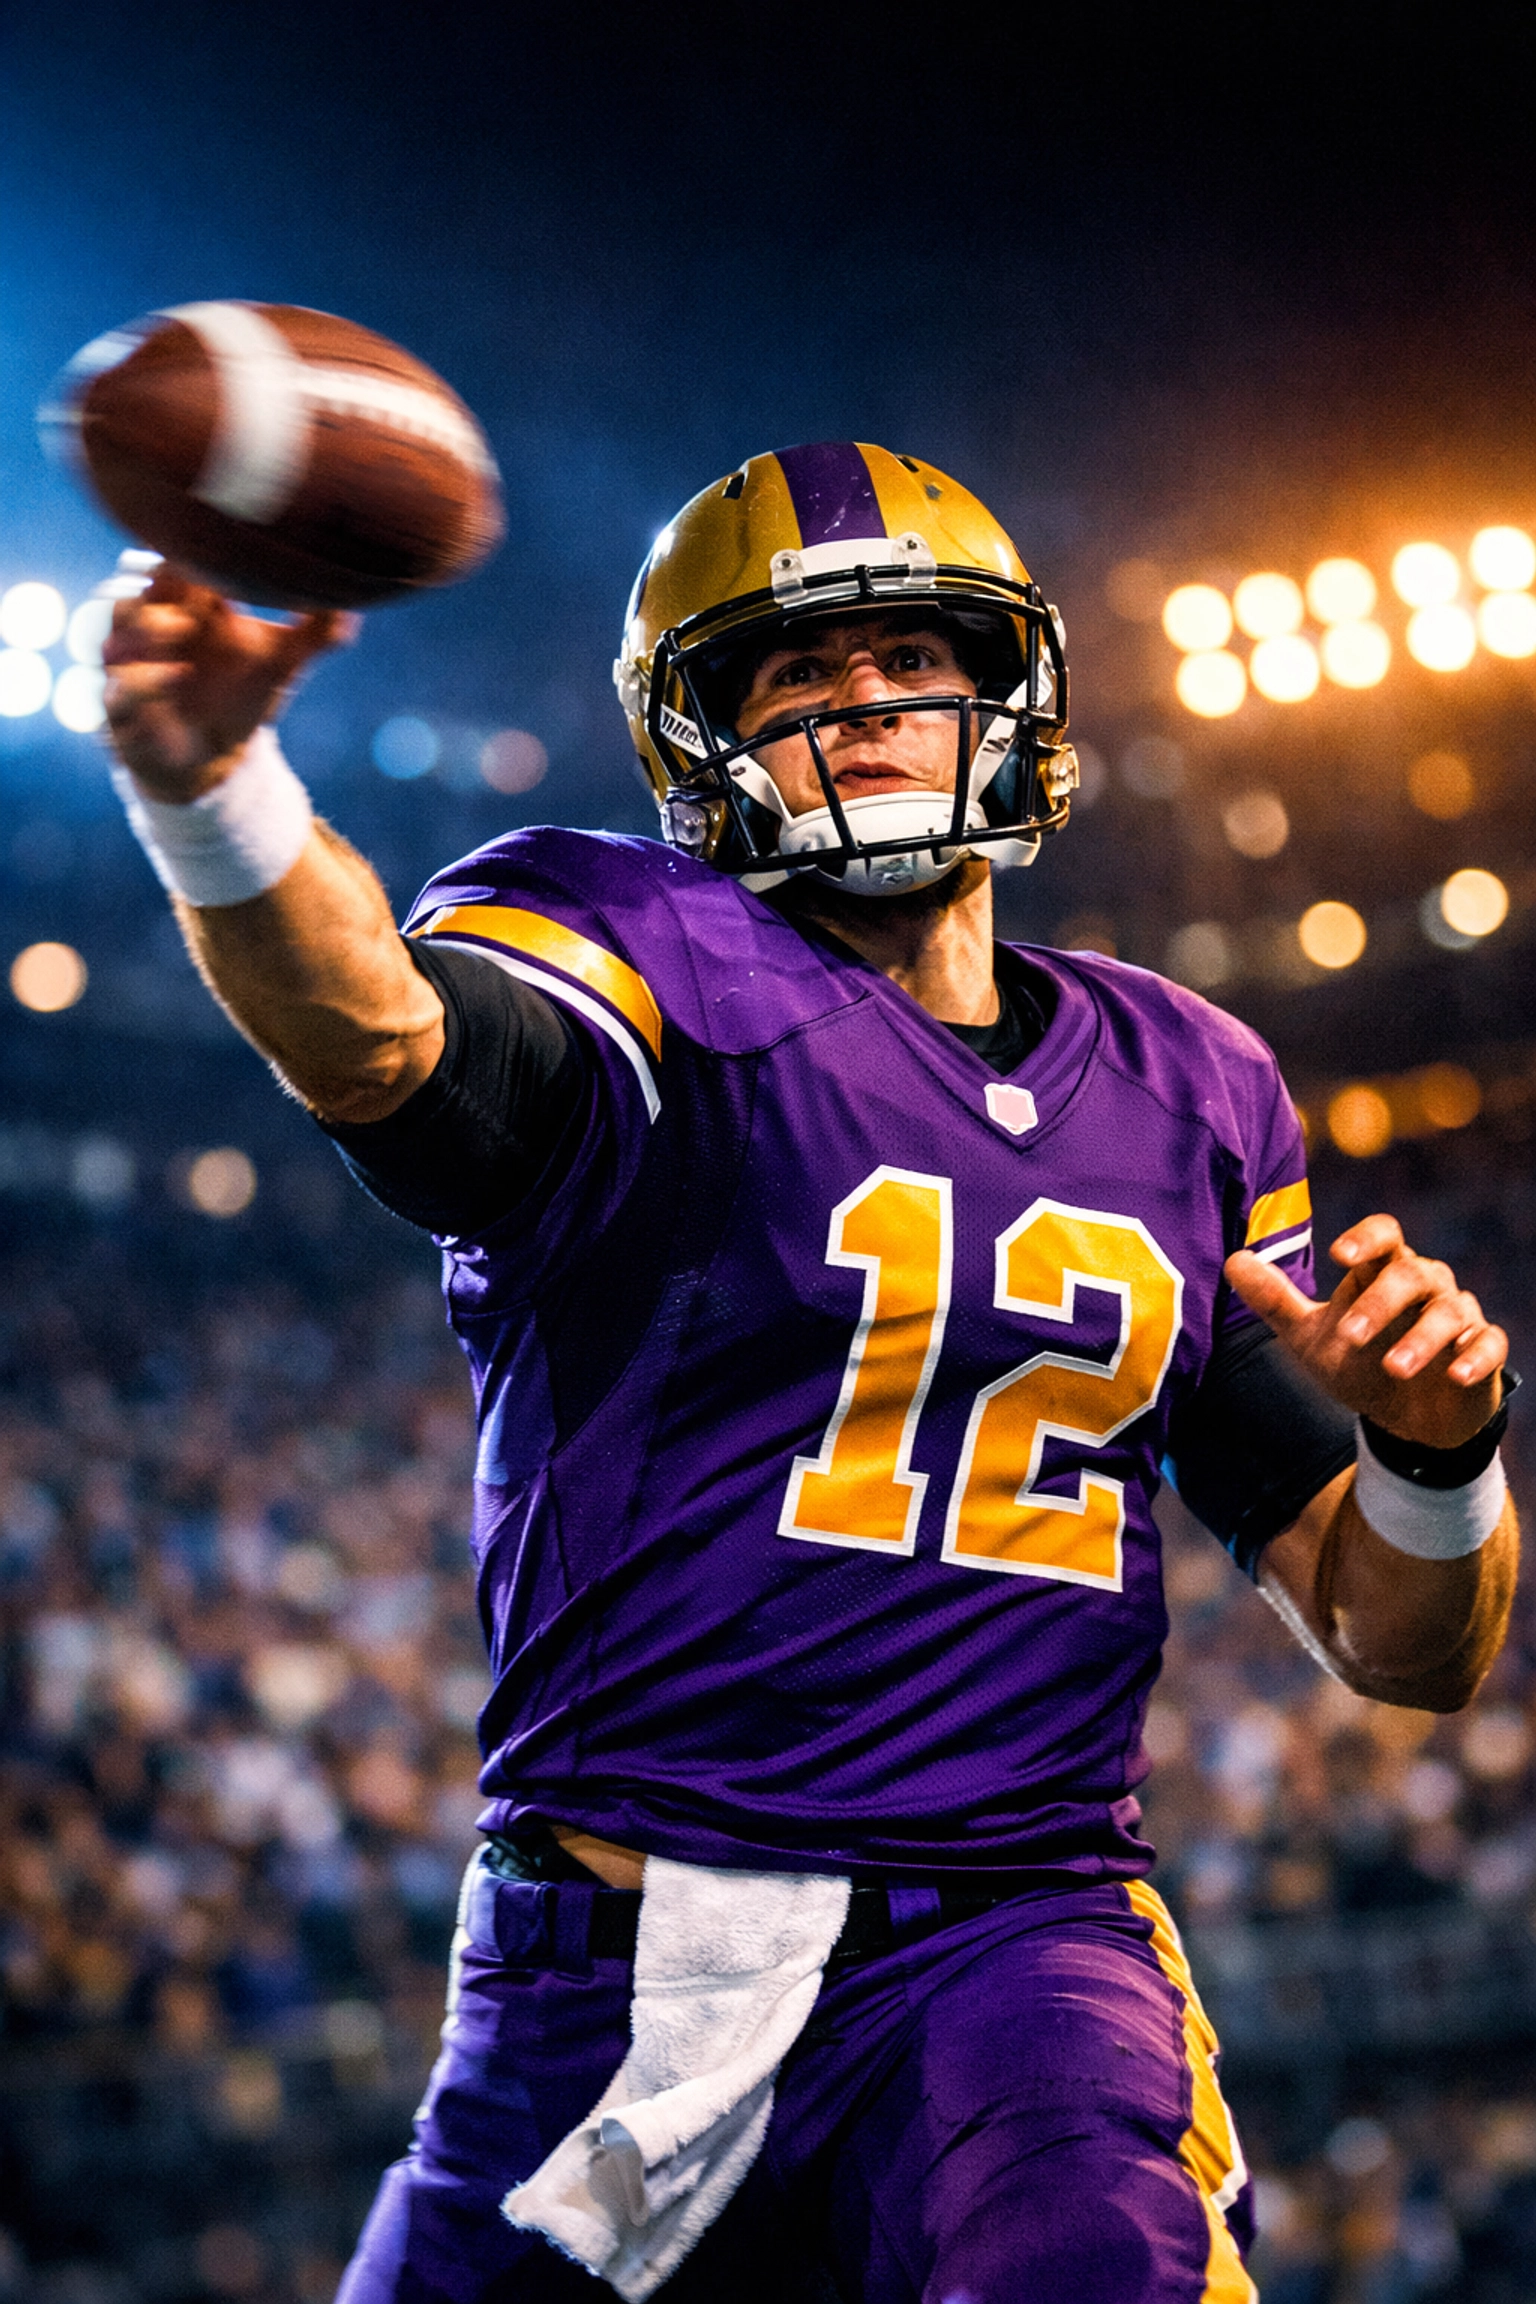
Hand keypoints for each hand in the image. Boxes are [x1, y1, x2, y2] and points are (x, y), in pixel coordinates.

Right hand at [102, 562, 353, 801]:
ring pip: (119, 625)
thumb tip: (356, 609)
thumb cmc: (245, 691)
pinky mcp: (121, 705)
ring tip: (182, 629)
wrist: (216, 756)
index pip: (180, 560)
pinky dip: (143, 683)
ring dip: (148, 625)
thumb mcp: (283, 661)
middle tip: (198, 581)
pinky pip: (118, 689)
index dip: (194, 551)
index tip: (222, 550)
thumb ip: (316, 632)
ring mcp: (131, 660)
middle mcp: (153, 622)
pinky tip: (178, 677)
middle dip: (165, 579)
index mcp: (191, 602)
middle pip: (143, 583)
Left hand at [1226, 1213, 1506, 1450]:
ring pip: (1449, 1312)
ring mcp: (1458, 1319)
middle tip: (1351, 1336)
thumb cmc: (1359, 1364)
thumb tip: (1232, 1260)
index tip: (1339, 1255)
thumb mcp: (1310, 1337)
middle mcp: (1426, 1286)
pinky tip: (1455, 1375)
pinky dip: (1474, 1357)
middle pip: (1412, 1274)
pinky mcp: (1483, 1354)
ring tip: (1395, 1368)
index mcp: (1384, 1272)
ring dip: (1422, 1338)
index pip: (1383, 1235)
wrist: (1405, 1419)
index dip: (1365, 1238)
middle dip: (1381, 1303)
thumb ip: (1275, 1301)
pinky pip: (1489, 1345)